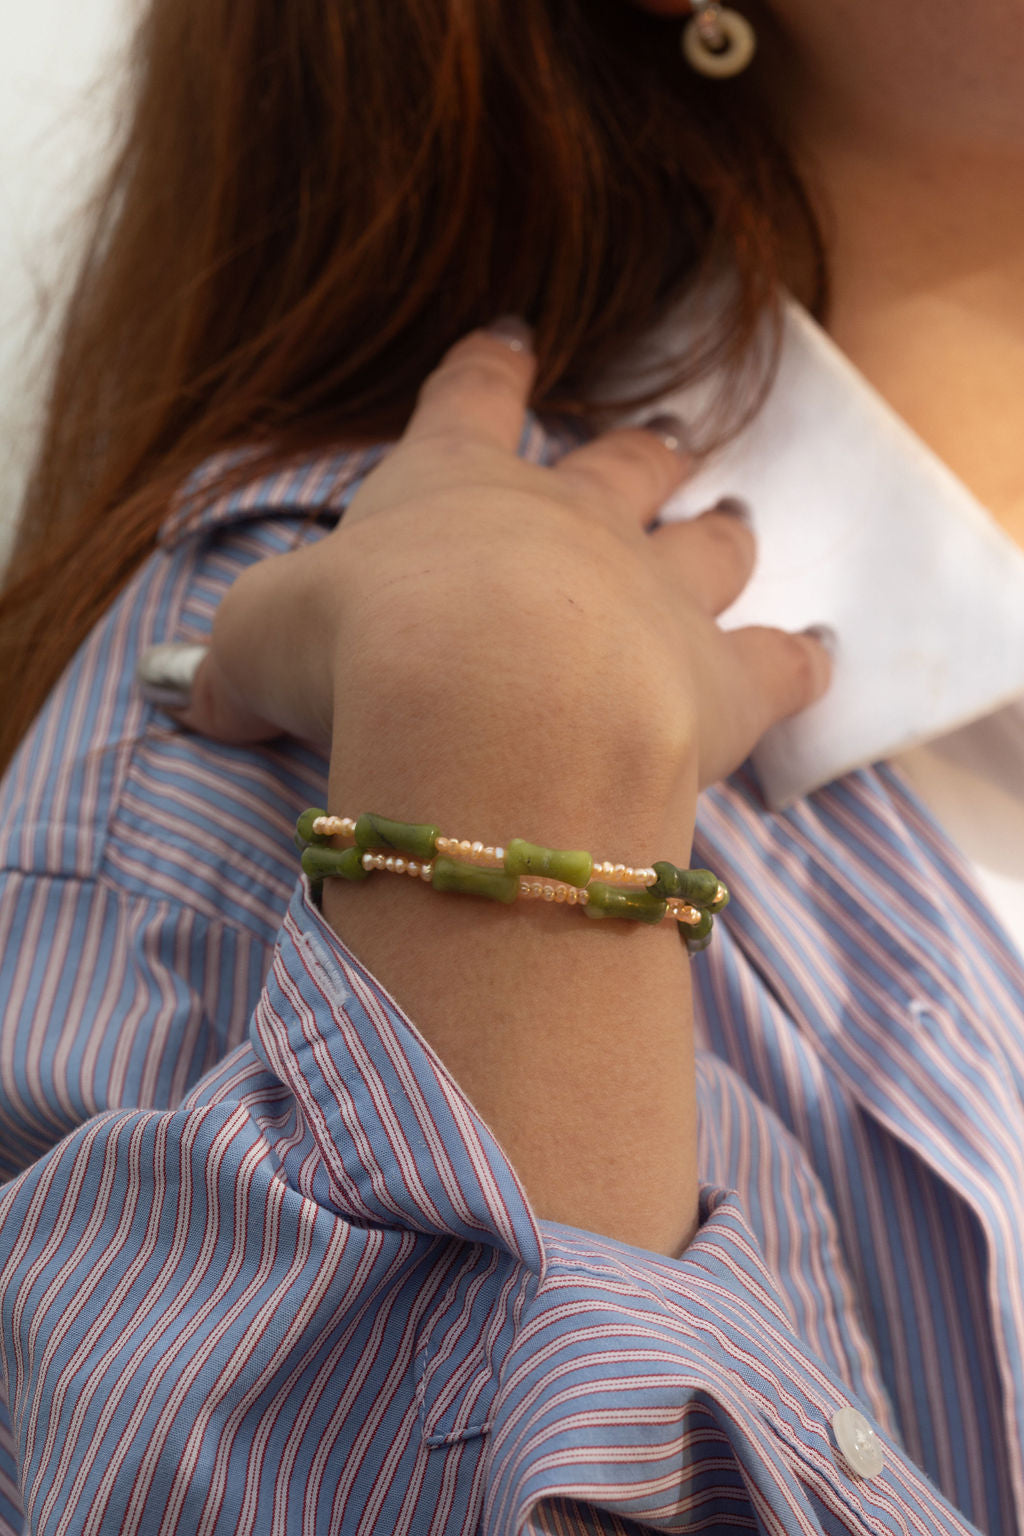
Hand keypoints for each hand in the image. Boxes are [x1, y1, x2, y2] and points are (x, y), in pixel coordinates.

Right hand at [169, 324, 830, 1256]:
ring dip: (721, 533)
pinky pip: (781, 662)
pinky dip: (799, 660)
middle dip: (638, 454)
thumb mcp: (260, 640)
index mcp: (458, 489)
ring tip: (736, 525)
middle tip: (658, 449)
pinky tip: (810, 655)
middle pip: (623, 465)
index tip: (513, 335)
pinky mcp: (723, 681)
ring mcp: (657, 596)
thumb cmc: (363, 645)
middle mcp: (571, 524)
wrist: (486, 707)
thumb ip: (241, 660)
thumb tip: (201, 699)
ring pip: (710, 543)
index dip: (487, 368)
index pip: (471, 400)